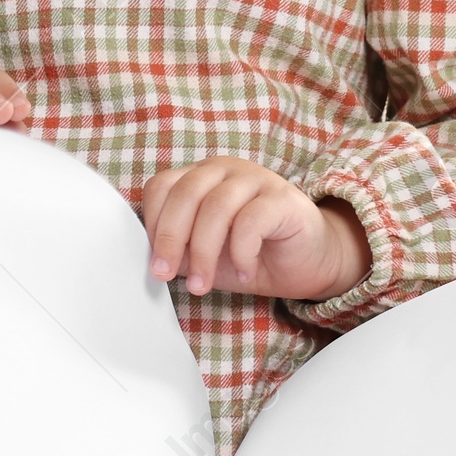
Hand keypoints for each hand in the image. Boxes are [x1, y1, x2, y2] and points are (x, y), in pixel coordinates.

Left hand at [141, 156, 373, 303]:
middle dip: (171, 239)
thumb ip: (178, 248)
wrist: (305, 263)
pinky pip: (250, 221)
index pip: (162, 186)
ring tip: (203, 285)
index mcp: (201, 177)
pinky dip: (240, 252)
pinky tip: (244, 271)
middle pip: (185, 193)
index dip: (154, 224)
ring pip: (216, 207)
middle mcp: (225, 170)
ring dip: (203, 252)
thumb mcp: (203, 255)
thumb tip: (150, 258)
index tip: (156, 261)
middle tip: (166, 275)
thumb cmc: (250, 255)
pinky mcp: (282, 198)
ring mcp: (256, 179)